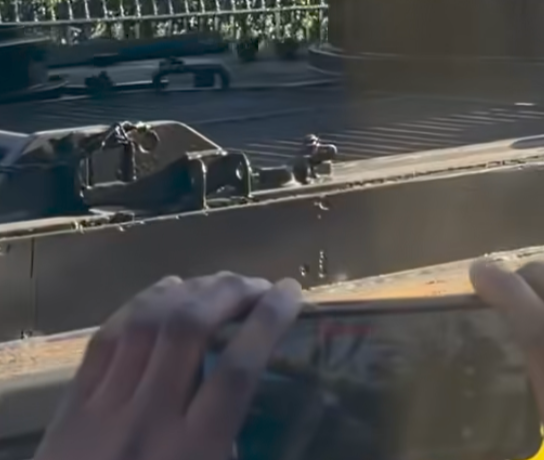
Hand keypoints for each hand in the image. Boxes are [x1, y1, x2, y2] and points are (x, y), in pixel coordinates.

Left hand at [35, 272, 301, 459]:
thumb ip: (234, 450)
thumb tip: (272, 415)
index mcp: (192, 454)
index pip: (237, 370)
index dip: (268, 322)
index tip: (290, 293)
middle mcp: (148, 421)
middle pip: (189, 329)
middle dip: (229, 293)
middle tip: (255, 286)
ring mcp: (103, 410)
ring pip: (146, 324)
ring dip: (187, 291)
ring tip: (215, 283)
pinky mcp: (70, 409)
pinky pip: (105, 340)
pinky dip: (138, 307)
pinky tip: (162, 294)